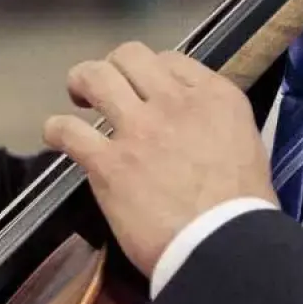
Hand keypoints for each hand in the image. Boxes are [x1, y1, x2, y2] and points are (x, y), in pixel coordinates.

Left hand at [41, 42, 272, 274]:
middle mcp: (174, 103)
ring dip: (81, 83)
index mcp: (215, 97)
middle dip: (112, 67)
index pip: (171, 60)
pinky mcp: (109, 163)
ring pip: (95, 77)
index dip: (151, 72)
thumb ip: (214, 124)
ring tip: (78, 99)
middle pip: (129, 56)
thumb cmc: (242, 210)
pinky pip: (68, 130)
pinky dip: (56, 130)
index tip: (145, 91)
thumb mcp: (246, 145)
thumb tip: (192, 129)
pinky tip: (57, 136)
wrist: (225, 247)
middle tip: (105, 90)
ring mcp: (139, 130)